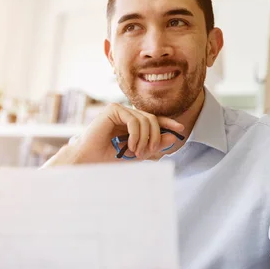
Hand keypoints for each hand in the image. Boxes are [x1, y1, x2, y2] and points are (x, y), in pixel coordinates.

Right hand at [43, 104, 184, 165]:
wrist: (89, 159)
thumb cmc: (108, 158)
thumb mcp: (136, 153)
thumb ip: (153, 146)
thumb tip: (172, 137)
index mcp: (130, 122)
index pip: (153, 119)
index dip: (168, 123)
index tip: (180, 130)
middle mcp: (125, 113)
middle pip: (152, 119)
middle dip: (155, 136)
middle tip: (149, 152)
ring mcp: (119, 110)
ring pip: (145, 120)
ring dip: (145, 138)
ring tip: (137, 152)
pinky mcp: (113, 110)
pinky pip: (134, 120)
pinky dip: (136, 134)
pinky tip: (130, 146)